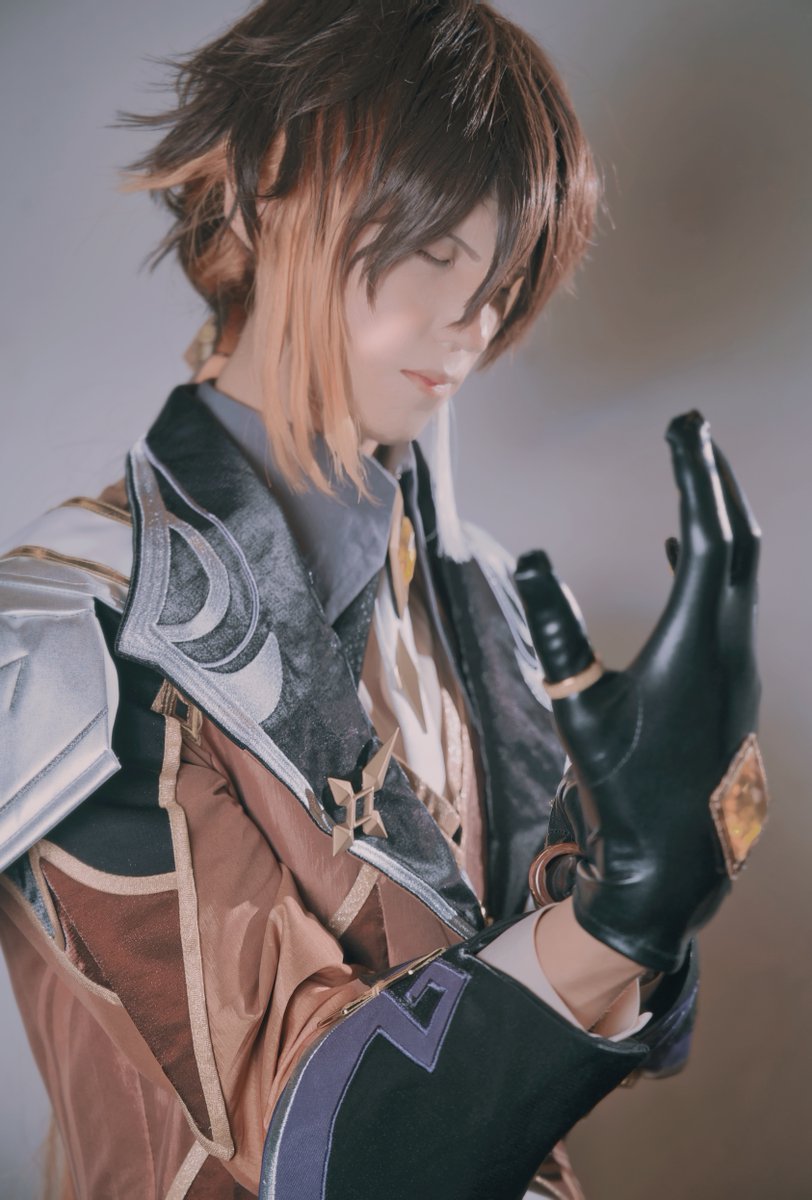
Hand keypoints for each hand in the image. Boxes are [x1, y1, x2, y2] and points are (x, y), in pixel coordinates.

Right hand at [514, 412, 768, 973]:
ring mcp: (739, 661)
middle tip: (690, 428)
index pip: (703, 535)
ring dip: (717, 515)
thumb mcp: (579, 709)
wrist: (678, 856)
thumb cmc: (623, 785)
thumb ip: (555, 633)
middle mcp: (732, 642)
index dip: (693, 475)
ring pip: (741, 568)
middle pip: (735, 537)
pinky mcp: (733, 678)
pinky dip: (710, 560)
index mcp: (697, 641)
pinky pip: (731, 597)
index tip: (682, 426)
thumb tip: (535, 560)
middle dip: (713, 478)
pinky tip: (677, 549)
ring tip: (691, 473)